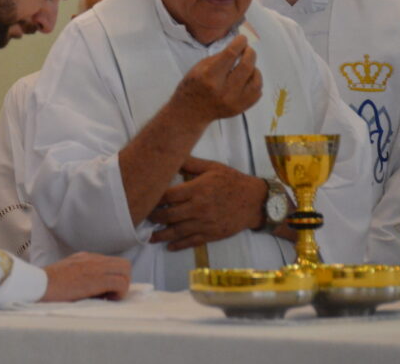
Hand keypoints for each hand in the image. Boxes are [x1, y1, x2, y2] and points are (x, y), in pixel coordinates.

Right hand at [40, 252, 131, 302]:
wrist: (37, 284)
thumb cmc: (47, 285)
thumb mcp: (66, 273)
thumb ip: (80, 274)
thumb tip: (94, 288)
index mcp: (85, 257)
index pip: (112, 262)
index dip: (113, 277)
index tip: (104, 291)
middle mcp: (93, 259)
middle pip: (124, 264)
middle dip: (122, 281)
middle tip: (110, 295)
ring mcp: (95, 267)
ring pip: (126, 271)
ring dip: (122, 287)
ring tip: (109, 298)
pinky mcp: (95, 279)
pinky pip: (121, 282)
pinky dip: (119, 293)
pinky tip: (106, 299)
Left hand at [146, 157, 266, 250]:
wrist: (256, 201)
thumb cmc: (233, 181)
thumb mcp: (213, 167)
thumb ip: (191, 163)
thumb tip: (173, 153)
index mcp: (197, 189)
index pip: (168, 195)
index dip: (154, 198)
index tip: (145, 198)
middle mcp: (199, 207)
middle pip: (169, 215)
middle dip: (154, 217)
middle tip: (143, 217)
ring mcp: (205, 223)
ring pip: (177, 231)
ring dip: (161, 235)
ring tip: (149, 237)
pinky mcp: (212, 234)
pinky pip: (192, 241)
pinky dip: (179, 245)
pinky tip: (169, 246)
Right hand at [168, 35, 261, 128]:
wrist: (191, 112)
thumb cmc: (192, 87)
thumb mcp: (198, 68)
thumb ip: (219, 57)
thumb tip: (237, 47)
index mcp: (209, 77)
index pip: (230, 54)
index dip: (239, 43)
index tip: (242, 38)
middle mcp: (223, 90)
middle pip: (246, 66)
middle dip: (250, 53)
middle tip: (248, 49)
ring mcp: (234, 101)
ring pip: (256, 80)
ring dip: (255, 68)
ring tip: (249, 65)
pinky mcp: (240, 108)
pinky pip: (257, 93)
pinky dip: (256, 82)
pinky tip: (249, 78)